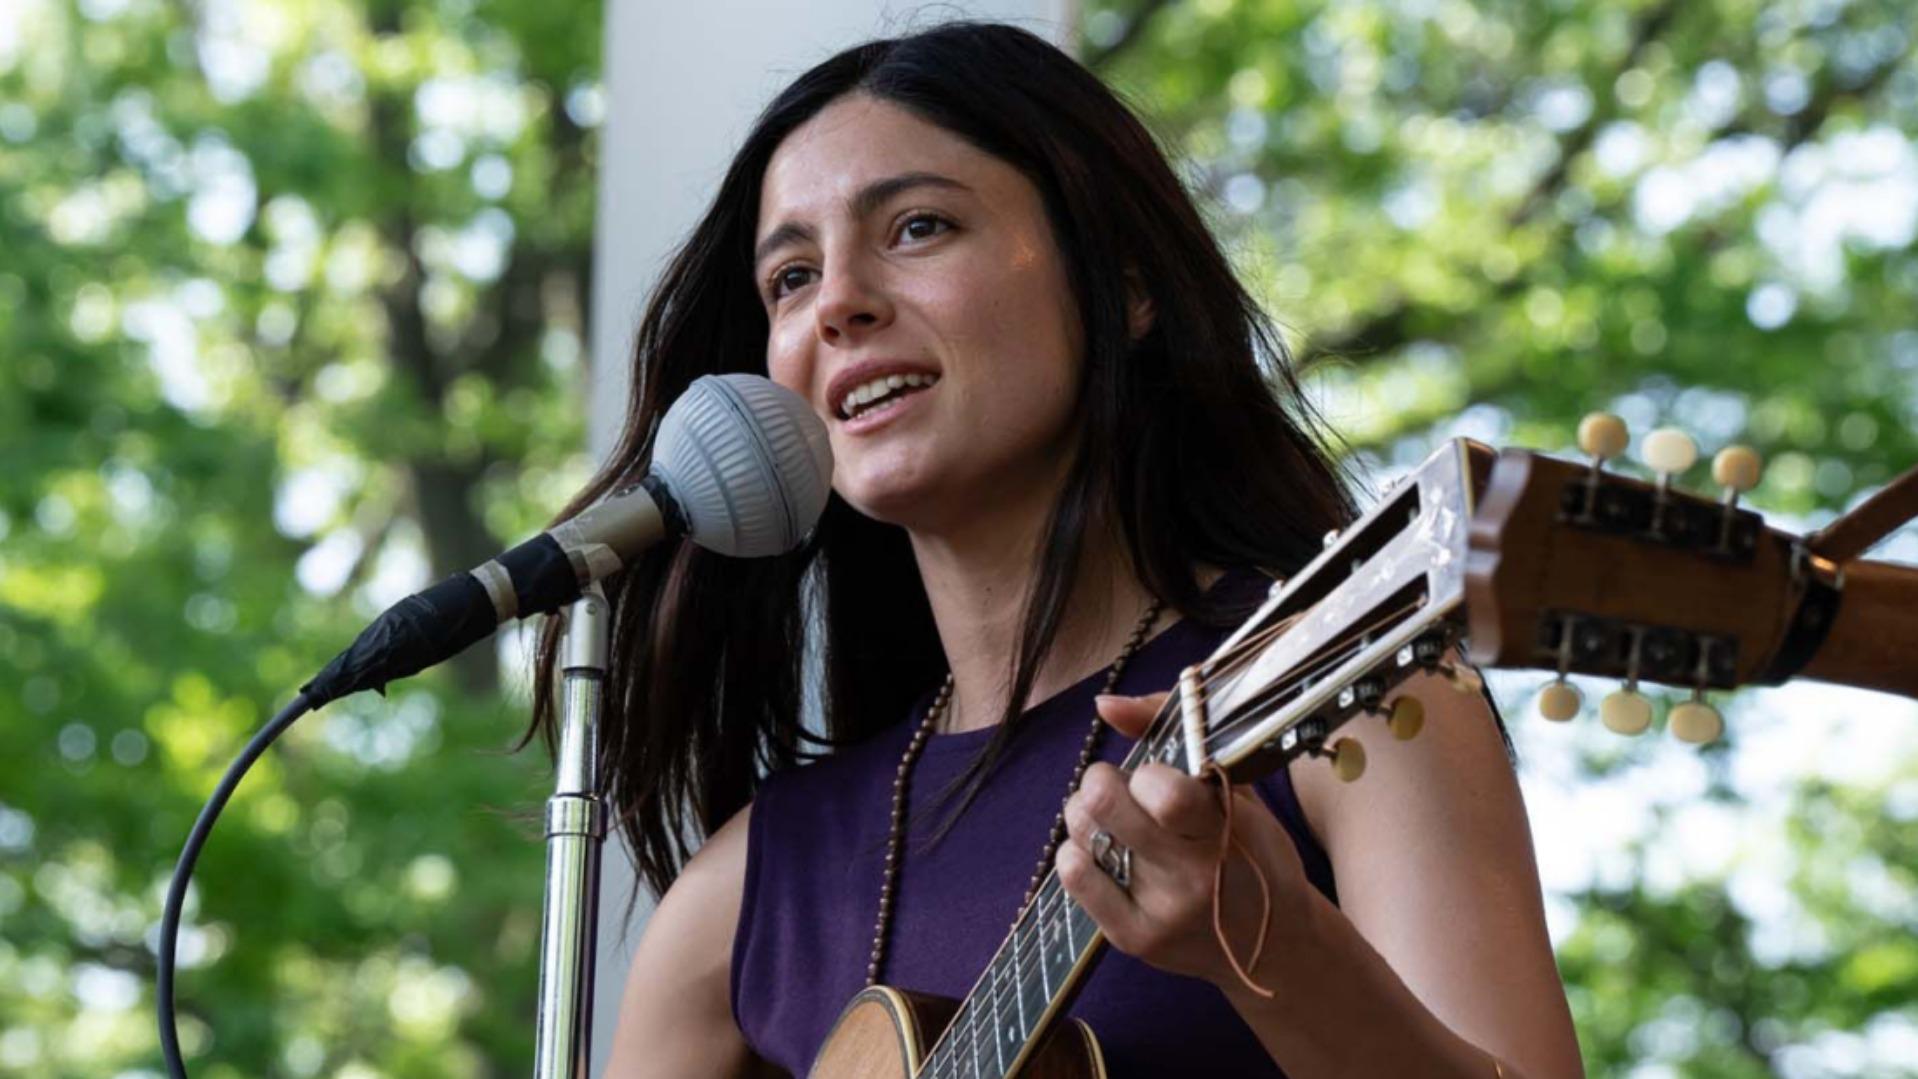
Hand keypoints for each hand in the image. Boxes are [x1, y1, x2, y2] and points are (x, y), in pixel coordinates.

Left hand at [1057, 692, 1315, 991]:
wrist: (1273, 945)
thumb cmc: (1253, 851)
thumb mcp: (1237, 786)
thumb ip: (1175, 730)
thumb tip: (1104, 704)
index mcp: (1228, 829)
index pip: (1164, 793)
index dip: (1145, 774)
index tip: (1155, 777)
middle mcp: (1194, 875)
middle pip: (1103, 804)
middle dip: (1101, 780)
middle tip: (1118, 787)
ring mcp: (1161, 911)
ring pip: (1082, 834)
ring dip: (1087, 815)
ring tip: (1112, 821)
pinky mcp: (1133, 939)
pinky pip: (1073, 876)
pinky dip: (1075, 851)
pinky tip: (1100, 851)